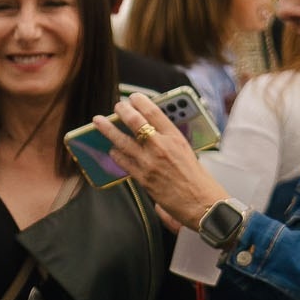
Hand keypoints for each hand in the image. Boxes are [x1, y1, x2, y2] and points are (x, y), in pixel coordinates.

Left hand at [91, 95, 226, 228]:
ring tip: (98, 121)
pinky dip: (115, 153)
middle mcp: (161, 146)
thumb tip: (150, 129)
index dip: (141, 102)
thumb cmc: (196, 178)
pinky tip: (112, 149)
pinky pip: (122, 161)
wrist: (201, 202)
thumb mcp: (186, 151)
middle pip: (135, 122)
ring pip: (121, 140)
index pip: (154, 112)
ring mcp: (149, 162)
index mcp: (176, 138)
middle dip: (122, 110)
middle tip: (117, 106)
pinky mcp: (142, 177)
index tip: (133, 97)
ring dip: (107, 129)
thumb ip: (168, 139)